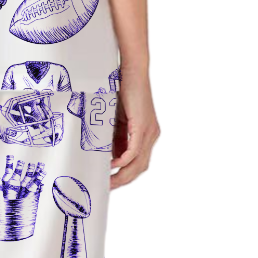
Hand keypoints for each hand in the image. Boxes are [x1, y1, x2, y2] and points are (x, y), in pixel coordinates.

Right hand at [110, 66, 159, 189]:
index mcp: (146, 134)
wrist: (131, 70)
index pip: (138, 162)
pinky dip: (123, 160)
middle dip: (123, 180)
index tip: (109, 182)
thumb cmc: (123, 90)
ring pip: (138, 163)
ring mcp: (149, 131)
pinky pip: (134, 151)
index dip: (125, 175)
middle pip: (140, 168)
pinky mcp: (143, 126)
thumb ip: (114, 136)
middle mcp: (151, 135)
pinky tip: (112, 164)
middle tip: (106, 187)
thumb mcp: (116, 119)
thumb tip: (106, 154)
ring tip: (108, 181)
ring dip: (123, 175)